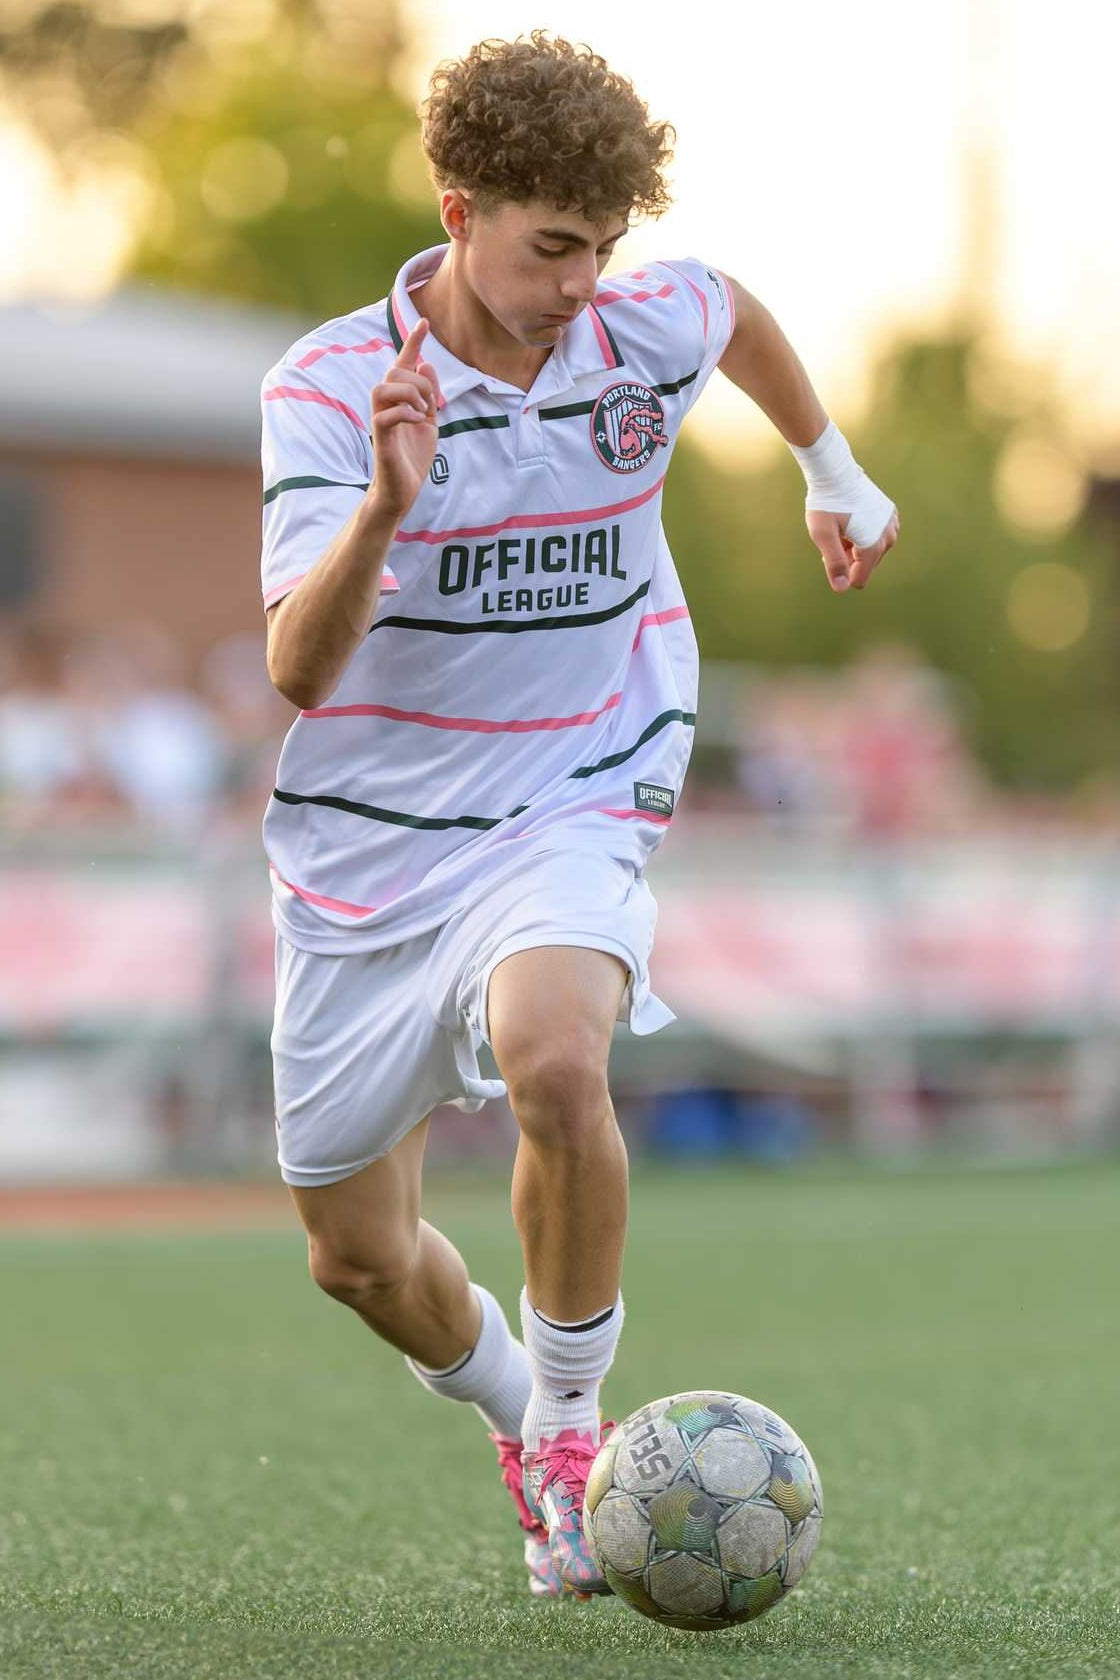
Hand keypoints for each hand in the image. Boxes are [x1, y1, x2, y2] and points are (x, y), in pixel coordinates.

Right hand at [367, 320, 441, 519]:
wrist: (402, 490)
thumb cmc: (412, 458)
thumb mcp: (428, 422)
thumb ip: (429, 396)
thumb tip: (426, 364)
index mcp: (400, 401)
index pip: (404, 364)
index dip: (413, 342)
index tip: (425, 322)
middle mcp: (387, 406)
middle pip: (393, 371)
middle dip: (417, 379)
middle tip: (430, 402)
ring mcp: (381, 420)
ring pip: (384, 386)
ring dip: (409, 392)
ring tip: (422, 410)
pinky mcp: (381, 439)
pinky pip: (385, 414)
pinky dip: (405, 412)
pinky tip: (416, 421)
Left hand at [807, 503, 899, 592]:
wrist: (836, 472)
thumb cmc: (826, 503)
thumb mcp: (823, 535)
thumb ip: (833, 563)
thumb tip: (841, 588)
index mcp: (873, 545)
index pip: (858, 579)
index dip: (840, 573)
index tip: (829, 553)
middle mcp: (888, 537)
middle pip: (866, 566)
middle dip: (848, 559)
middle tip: (835, 537)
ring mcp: (892, 526)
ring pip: (871, 552)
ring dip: (855, 547)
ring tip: (842, 529)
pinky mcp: (891, 516)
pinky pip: (878, 537)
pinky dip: (864, 535)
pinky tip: (851, 523)